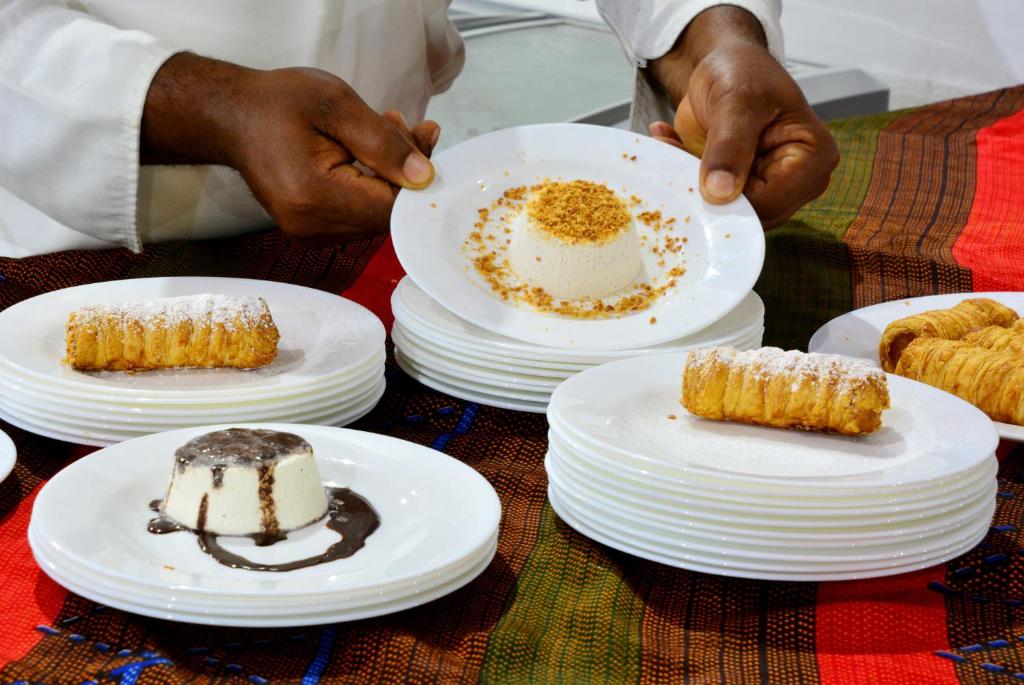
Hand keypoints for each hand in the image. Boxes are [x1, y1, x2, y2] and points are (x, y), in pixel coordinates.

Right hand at [141, 53, 439, 242]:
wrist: (230, 116)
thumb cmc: (277, 102)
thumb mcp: (335, 105)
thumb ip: (383, 142)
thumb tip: (425, 176)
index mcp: (313, 197)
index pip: (390, 204)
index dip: (416, 175)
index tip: (423, 134)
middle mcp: (311, 226)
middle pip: (386, 214)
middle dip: (406, 173)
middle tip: (408, 126)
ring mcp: (309, 233)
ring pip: (375, 217)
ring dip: (392, 177)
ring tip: (387, 131)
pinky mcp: (312, 230)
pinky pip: (359, 215)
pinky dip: (374, 185)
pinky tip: (371, 152)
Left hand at [648, 8, 838, 227]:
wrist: (722, 65)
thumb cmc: (743, 72)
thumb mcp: (737, 101)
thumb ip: (730, 146)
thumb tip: (720, 192)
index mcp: (813, 160)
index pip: (771, 203)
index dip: (730, 198)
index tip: (693, 173)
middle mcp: (797, 182)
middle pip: (748, 214)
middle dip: (705, 191)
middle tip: (673, 155)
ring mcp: (767, 188)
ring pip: (723, 212)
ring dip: (688, 184)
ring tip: (670, 145)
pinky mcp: (738, 189)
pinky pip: (707, 202)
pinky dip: (682, 177)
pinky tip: (670, 143)